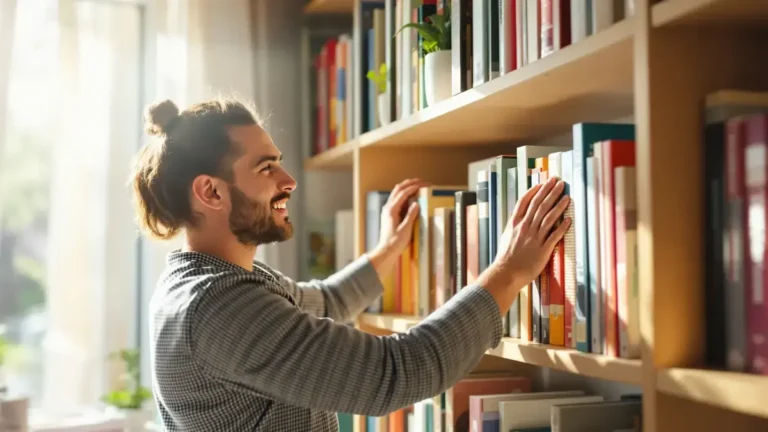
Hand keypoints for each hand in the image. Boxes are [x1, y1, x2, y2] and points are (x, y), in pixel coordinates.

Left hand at [368, 178, 428, 277]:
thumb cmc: (395, 243)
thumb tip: (416, 203)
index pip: (403, 193)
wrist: (386, 251)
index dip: (414, 187)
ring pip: (397, 193)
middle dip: (410, 183)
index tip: (423, 184)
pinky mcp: (389, 214)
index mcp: (391, 210)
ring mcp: (388, 210)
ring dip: (407, 187)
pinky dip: (404, 194)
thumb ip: (411, 216)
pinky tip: (411, 196)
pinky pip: (397, 199)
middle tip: (422, 181)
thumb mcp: (406, 230)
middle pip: (398, 189)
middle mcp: (388, 208)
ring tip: (417, 185)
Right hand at [476, 176, 569, 310]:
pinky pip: (554, 236)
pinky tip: (569, 219)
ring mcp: (534, 238)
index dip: (535, 191)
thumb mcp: (506, 237)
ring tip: (566, 196)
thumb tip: (519, 217)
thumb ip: (514, 226)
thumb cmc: (505, 258)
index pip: (525, 202)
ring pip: (548, 217)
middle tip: (558, 181)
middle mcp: (525, 228)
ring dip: (558, 205)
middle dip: (550, 192)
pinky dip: (562, 227)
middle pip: (539, 205)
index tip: (542, 183)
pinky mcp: (542, 249)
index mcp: (515, 224)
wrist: (506, 273)